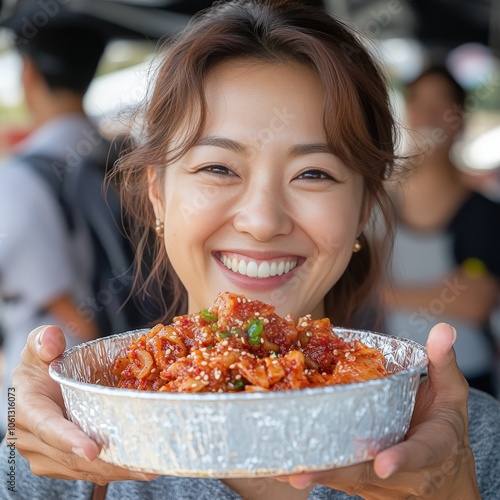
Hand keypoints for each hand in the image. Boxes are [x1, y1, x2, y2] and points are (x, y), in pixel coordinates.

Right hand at [13, 325, 156, 484]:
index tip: (93, 450)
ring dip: (114, 471)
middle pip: (70, 456)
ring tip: (148, 468)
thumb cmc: (40, 366)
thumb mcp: (39, 347)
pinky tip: (139, 468)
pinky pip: (85, 472)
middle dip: (106, 462)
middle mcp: (31, 439)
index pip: (48, 427)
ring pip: (81, 470)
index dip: (69, 439)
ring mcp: (44, 456)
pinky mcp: (58, 465)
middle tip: (141, 464)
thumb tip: (52, 343)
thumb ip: (44, 340)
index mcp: (27, 409)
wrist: (34, 388)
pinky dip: (112, 471)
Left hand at [277, 323, 480, 498]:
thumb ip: (443, 362)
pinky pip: (335, 474)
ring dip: (315, 472)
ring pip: (344, 478)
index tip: (384, 463)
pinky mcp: (359, 479)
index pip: (418, 454)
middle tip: (300, 473)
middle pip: (366, 473)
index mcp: (432, 448)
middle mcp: (402, 472)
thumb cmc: (444, 424)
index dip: (401, 459)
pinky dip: (312, 468)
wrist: (442, 471)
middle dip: (334, 471)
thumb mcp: (451, 393)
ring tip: (282, 469)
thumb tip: (443, 329)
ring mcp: (378, 481)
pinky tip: (282, 465)